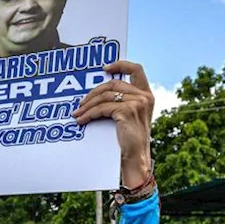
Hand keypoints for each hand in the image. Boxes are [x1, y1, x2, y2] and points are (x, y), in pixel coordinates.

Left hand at [72, 61, 154, 187]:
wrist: (136, 159)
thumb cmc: (130, 140)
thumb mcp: (130, 116)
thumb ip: (122, 101)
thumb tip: (98, 93)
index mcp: (147, 95)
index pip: (136, 69)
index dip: (120, 64)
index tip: (105, 68)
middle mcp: (144, 96)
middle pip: (113, 83)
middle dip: (93, 92)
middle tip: (81, 103)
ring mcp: (137, 103)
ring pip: (105, 96)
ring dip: (87, 105)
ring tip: (77, 113)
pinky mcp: (127, 111)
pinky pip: (102, 108)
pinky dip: (88, 114)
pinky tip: (81, 119)